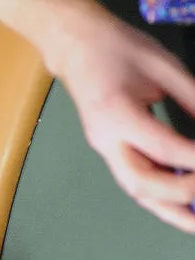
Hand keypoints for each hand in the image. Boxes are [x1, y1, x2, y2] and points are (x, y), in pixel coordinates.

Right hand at [48, 10, 194, 231]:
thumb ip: (193, 99)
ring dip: (170, 211)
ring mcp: (105, 150)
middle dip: (182, 195)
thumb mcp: (164, 67)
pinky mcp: (111, 152)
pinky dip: (161, 199)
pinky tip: (183, 206)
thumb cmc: (119, 49)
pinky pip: (136, 182)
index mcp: (117, 115)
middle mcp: (106, 141)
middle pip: (141, 182)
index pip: (164, 148)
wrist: (76, 48)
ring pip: (137, 191)